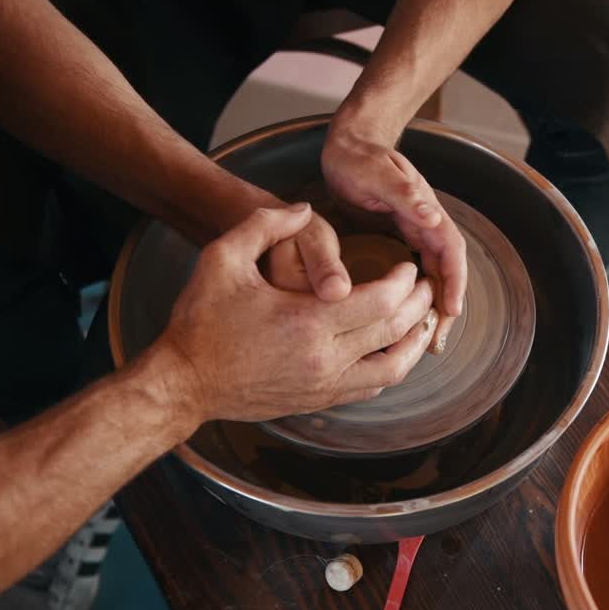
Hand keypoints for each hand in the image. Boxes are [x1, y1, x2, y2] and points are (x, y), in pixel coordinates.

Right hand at [156, 204, 437, 423]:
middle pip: (395, 332)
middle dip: (419, 306)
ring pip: (392, 369)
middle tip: (426, 286)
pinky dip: (390, 368)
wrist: (182, 383)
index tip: (408, 266)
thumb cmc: (199, 320)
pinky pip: (370, 388)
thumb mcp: (223, 258)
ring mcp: (323, 386)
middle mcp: (324, 359)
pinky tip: (391, 350)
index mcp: (308, 321)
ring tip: (423, 320)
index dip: (404, 281)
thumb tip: (304, 207)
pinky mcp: (318, 402)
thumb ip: (265, 224)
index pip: (382, 301)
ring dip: (414, 343)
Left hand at [321, 125, 466, 351]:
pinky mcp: (397, 242)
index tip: (450, 311)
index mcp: (426, 212)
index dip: (454, 283)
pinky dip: (412, 300)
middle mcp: (425, 226)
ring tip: (424, 343)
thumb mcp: (378, 172)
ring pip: (430, 278)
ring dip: (431, 309)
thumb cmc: (360, 157)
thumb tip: (432, 216)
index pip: (451, 252)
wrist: (348, 146)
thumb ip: (404, 193)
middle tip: (436, 342)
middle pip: (445, 273)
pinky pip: (412, 276)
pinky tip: (402, 322)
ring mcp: (413, 235)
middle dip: (446, 308)